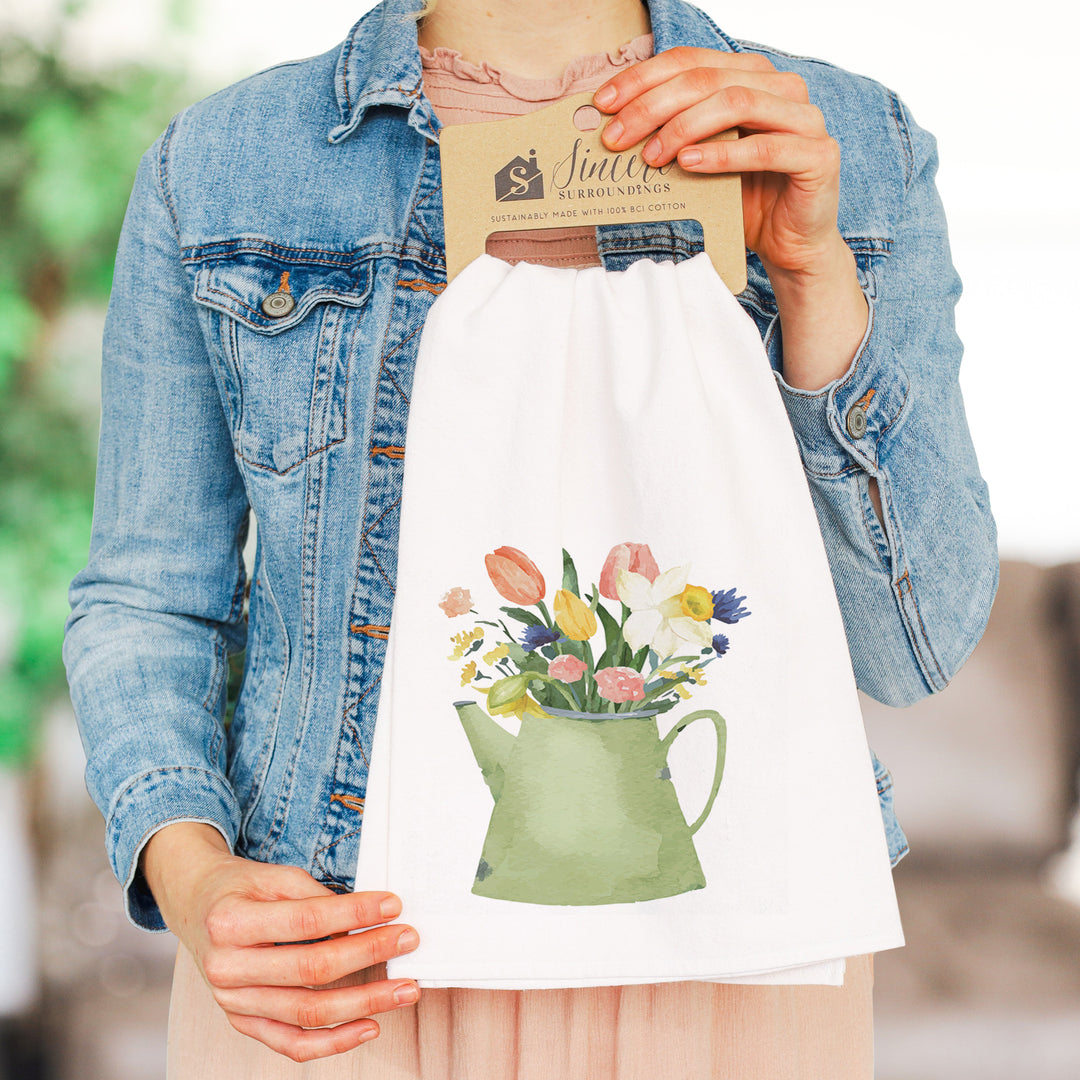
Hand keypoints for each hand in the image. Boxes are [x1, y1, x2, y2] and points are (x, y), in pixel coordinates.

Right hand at [141, 822, 419, 1062]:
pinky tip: (369, 1026)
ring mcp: (233, 1002)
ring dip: (364, 1003)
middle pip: (311, 970)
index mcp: (230, 922)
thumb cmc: (239, 888)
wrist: (196, 907)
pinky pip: (291, 1044)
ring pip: (307, 1013)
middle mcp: (227, 968)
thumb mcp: (273, 876)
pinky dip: (333, 1043)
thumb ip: (315, 898)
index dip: (354, 914)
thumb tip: (365, 919)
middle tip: (408, 941)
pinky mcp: (243, 1023)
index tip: (392, 906)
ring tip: (403, 990)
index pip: (306, 921)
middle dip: (368, 955)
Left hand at [594, 48, 868, 389]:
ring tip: (651, 155)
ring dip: (684, 127)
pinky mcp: (818, 155)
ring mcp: (804, 117)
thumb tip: (616, 131)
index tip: (604, 103)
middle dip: (652, 106)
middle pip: (706, 79)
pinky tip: (688, 163)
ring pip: (735, 102)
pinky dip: (722, 154)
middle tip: (617, 137)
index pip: (690, 61)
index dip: (643, 78)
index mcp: (751, 76)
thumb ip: (673, 137)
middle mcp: (781, 87)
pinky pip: (765, 147)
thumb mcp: (700, 162)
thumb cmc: (744, 200)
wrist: (790, 244)